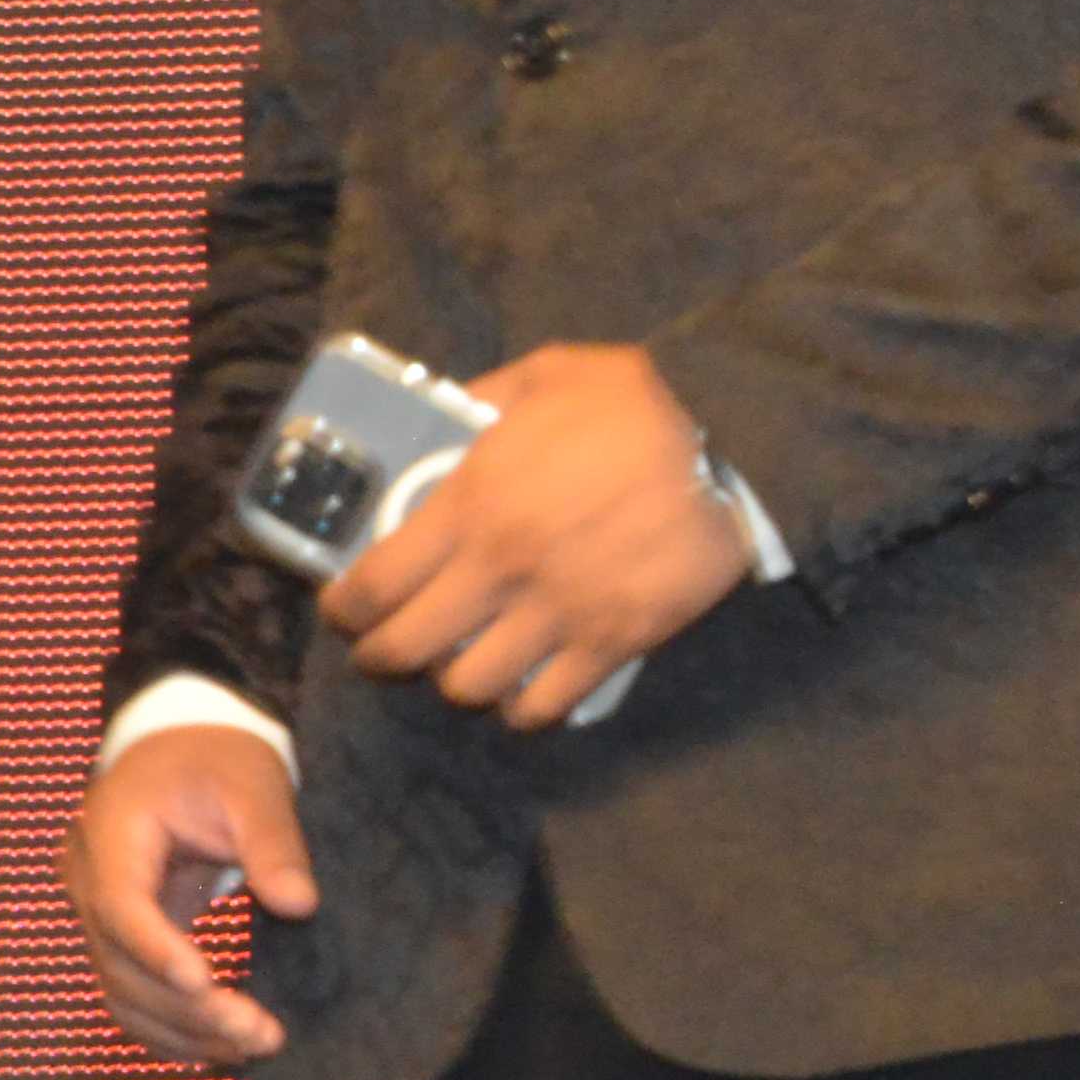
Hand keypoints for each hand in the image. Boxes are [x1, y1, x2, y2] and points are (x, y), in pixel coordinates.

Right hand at [75, 714, 314, 1068]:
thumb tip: (299, 905)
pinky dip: (171, 1030)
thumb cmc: (216, 761)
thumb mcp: (252, 785)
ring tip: (255, 1046)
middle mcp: (87, 881)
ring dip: (183, 1031)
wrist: (182, 750)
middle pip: (120, 964)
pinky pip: (131, 997)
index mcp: (110, 833)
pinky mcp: (119, 940)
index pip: (120, 904)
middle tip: (261, 1033)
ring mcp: (95, 916)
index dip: (156, 950)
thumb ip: (273, 843)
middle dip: (188, 1009)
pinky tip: (222, 1049)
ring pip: (121, 993)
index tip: (204, 985)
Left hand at [322, 340, 747, 727]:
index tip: (344, 609)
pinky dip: (519, 708)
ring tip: (458, 662)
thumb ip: (484, 398)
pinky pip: (541, 706)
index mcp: (471, 503)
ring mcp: (555, 615)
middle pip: (405, 648)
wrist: (736, 445)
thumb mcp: (546, 372)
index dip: (345, 608)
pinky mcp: (609, 646)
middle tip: (384, 647)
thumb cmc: (640, 403)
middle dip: (380, 655)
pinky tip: (517, 690)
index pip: (374, 583)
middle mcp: (500, 570)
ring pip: (467, 687)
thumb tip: (446, 417)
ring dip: (453, 680)